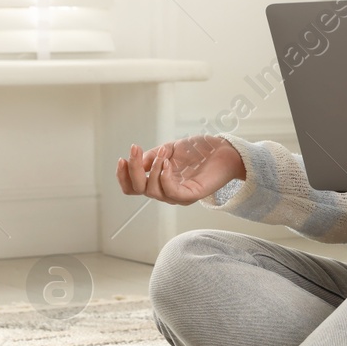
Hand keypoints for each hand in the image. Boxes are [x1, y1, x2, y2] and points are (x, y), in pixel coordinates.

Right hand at [117, 135, 245, 205]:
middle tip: (135, 149)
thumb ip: (151, 157)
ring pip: (152, 191)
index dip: (123, 176)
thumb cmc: (198, 150)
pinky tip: (167, 164)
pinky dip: (165, 178)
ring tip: (163, 153)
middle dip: (133, 169)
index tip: (122, 158)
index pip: (133, 188)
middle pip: (138, 189)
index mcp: (158, 182)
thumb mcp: (169, 149)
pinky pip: (172, 193)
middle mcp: (166, 191)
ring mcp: (179, 195)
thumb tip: (135, 163)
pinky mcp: (192, 196)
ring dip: (153, 168)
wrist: (224, 149)